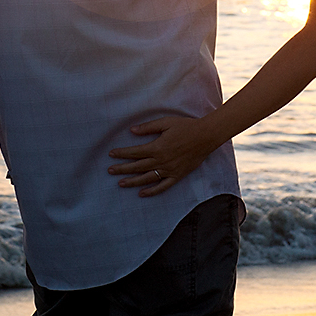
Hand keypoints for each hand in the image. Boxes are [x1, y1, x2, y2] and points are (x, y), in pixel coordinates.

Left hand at [108, 116, 225, 197]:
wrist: (206, 136)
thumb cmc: (186, 127)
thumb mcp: (166, 122)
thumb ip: (148, 128)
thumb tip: (132, 130)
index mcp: (157, 147)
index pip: (135, 152)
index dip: (122, 153)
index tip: (111, 154)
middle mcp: (161, 161)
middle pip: (138, 166)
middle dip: (122, 168)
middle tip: (110, 171)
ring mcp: (169, 170)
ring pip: (147, 178)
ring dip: (133, 181)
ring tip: (121, 183)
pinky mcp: (177, 175)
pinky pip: (163, 186)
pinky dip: (152, 191)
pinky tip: (142, 193)